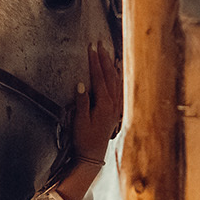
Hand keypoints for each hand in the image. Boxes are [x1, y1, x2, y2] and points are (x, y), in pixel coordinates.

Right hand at [54, 43, 122, 199]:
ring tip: (107, 52)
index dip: (94, 62)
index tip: (91, 48)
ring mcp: (115, 107)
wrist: (93, 155)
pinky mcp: (115, 110)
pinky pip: (119, 88)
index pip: (99, 78)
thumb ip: (81, 102)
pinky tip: (117, 71)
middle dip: (104, 59)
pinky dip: (118, 76)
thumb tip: (81, 84)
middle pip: (110, 76)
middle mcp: (112, 104)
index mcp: (104, 104)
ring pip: (116, 81)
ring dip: (111, 65)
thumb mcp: (79, 121)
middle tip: (99, 44)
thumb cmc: (84, 139)